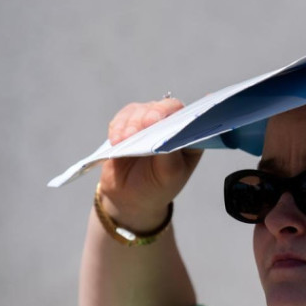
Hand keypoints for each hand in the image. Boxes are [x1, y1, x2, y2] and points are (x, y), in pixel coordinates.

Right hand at [99, 98, 203, 225]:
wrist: (131, 197)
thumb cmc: (157, 186)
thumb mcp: (169, 174)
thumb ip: (169, 153)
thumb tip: (166, 133)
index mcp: (188, 136)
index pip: (187, 116)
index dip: (177, 114)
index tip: (165, 119)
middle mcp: (170, 124)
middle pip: (163, 107)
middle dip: (152, 114)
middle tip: (146, 124)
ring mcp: (148, 122)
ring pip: (140, 110)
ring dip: (132, 123)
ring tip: (125, 139)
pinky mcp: (128, 124)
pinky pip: (123, 118)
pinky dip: (118, 127)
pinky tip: (116, 140)